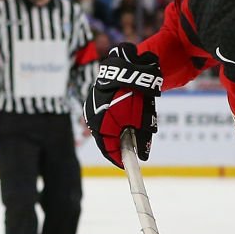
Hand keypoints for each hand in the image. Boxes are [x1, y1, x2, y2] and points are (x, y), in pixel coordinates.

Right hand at [83, 42, 161, 167]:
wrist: (129, 67)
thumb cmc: (136, 95)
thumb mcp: (143, 120)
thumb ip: (142, 139)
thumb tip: (142, 156)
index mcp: (103, 125)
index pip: (108, 150)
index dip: (118, 159)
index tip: (127, 165)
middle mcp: (93, 118)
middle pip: (105, 139)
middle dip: (117, 146)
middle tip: (130, 152)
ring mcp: (91, 108)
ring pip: (103, 128)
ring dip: (114, 133)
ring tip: (128, 135)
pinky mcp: (93, 100)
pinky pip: (101, 117)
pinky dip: (112, 122)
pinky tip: (122, 120)